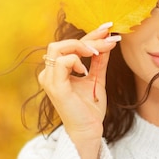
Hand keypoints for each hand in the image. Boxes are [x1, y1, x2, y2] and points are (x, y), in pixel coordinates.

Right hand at [38, 22, 120, 158]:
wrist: (89, 130)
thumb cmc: (90, 108)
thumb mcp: (97, 78)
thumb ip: (99, 61)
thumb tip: (108, 41)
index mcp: (57, 71)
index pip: (70, 46)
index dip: (90, 35)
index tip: (108, 28)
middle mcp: (49, 73)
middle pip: (62, 43)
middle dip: (87, 38)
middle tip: (107, 39)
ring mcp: (50, 80)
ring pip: (57, 48)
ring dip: (80, 46)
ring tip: (96, 53)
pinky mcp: (55, 87)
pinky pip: (62, 62)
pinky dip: (76, 60)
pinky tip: (86, 70)